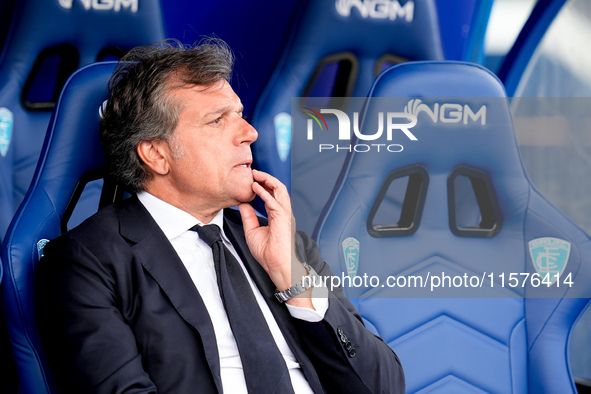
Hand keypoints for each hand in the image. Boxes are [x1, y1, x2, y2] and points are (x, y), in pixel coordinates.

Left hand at [238, 170, 312, 306]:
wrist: (276, 265)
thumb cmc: (268, 253)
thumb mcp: (252, 231)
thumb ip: (248, 216)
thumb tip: (242, 203)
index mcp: (277, 215)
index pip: (272, 194)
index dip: (264, 185)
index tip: (252, 179)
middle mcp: (283, 213)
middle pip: (278, 189)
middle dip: (267, 178)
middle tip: (254, 171)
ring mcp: (285, 215)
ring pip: (280, 190)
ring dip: (268, 180)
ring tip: (256, 174)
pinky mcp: (283, 218)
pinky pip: (275, 201)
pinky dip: (265, 192)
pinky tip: (255, 187)